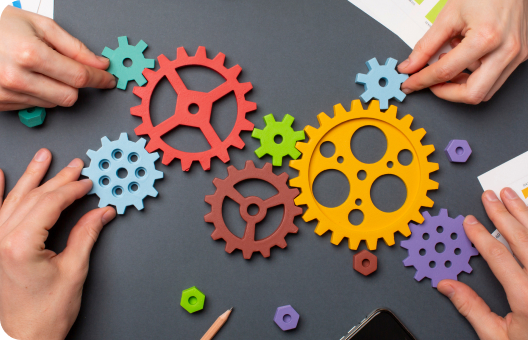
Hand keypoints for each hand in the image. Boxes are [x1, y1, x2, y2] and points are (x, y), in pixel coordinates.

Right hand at [0, 6, 114, 110]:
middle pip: (70, 96)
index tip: (108, 79)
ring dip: (57, 89)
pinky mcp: (2, 104)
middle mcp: (17, 78)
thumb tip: (99, 63)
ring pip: (54, 104)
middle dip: (76, 84)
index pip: (79, 76)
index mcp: (30, 54)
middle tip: (70, 70)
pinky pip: (36, 106)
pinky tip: (29, 78)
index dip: (99, 78)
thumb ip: (74, 47)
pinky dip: (40, 94)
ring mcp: (8, 94)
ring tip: (41, 69)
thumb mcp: (41, 25)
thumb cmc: (1, 28)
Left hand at [0, 149, 115, 339]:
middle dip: (57, 179)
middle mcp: (1, 240)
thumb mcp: (73, 271)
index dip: (72, 189)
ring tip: (43, 158)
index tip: (88, 182)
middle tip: (75, 165)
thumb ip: (86, 235)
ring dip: (31, 177)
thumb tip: (102, 212)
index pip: (50, 203)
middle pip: (33, 197)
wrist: (24, 337)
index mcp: (20, 245)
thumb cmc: (45, 313)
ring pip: (14, 200)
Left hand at [397, 0, 527, 103]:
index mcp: (487, 37)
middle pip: (472, 94)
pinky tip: (465, 57)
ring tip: (449, 61)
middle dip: (446, 93)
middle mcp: (506, 50)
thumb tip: (410, 66)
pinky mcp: (520, 56)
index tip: (410, 84)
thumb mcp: (449, 16)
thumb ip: (426, 45)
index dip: (423, 81)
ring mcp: (517, 55)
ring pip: (485, 91)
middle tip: (431, 83)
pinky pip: (494, 78)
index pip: (446, 72)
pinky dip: (474, 75)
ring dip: (461, 84)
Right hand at [438, 188, 527, 339]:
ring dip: (525, 213)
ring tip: (512, 196)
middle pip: (523, 238)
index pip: (498, 255)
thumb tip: (448, 287)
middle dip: (504, 213)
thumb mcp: (497, 338)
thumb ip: (472, 309)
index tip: (470, 222)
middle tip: (492, 196)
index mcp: (527, 297)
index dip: (480, 235)